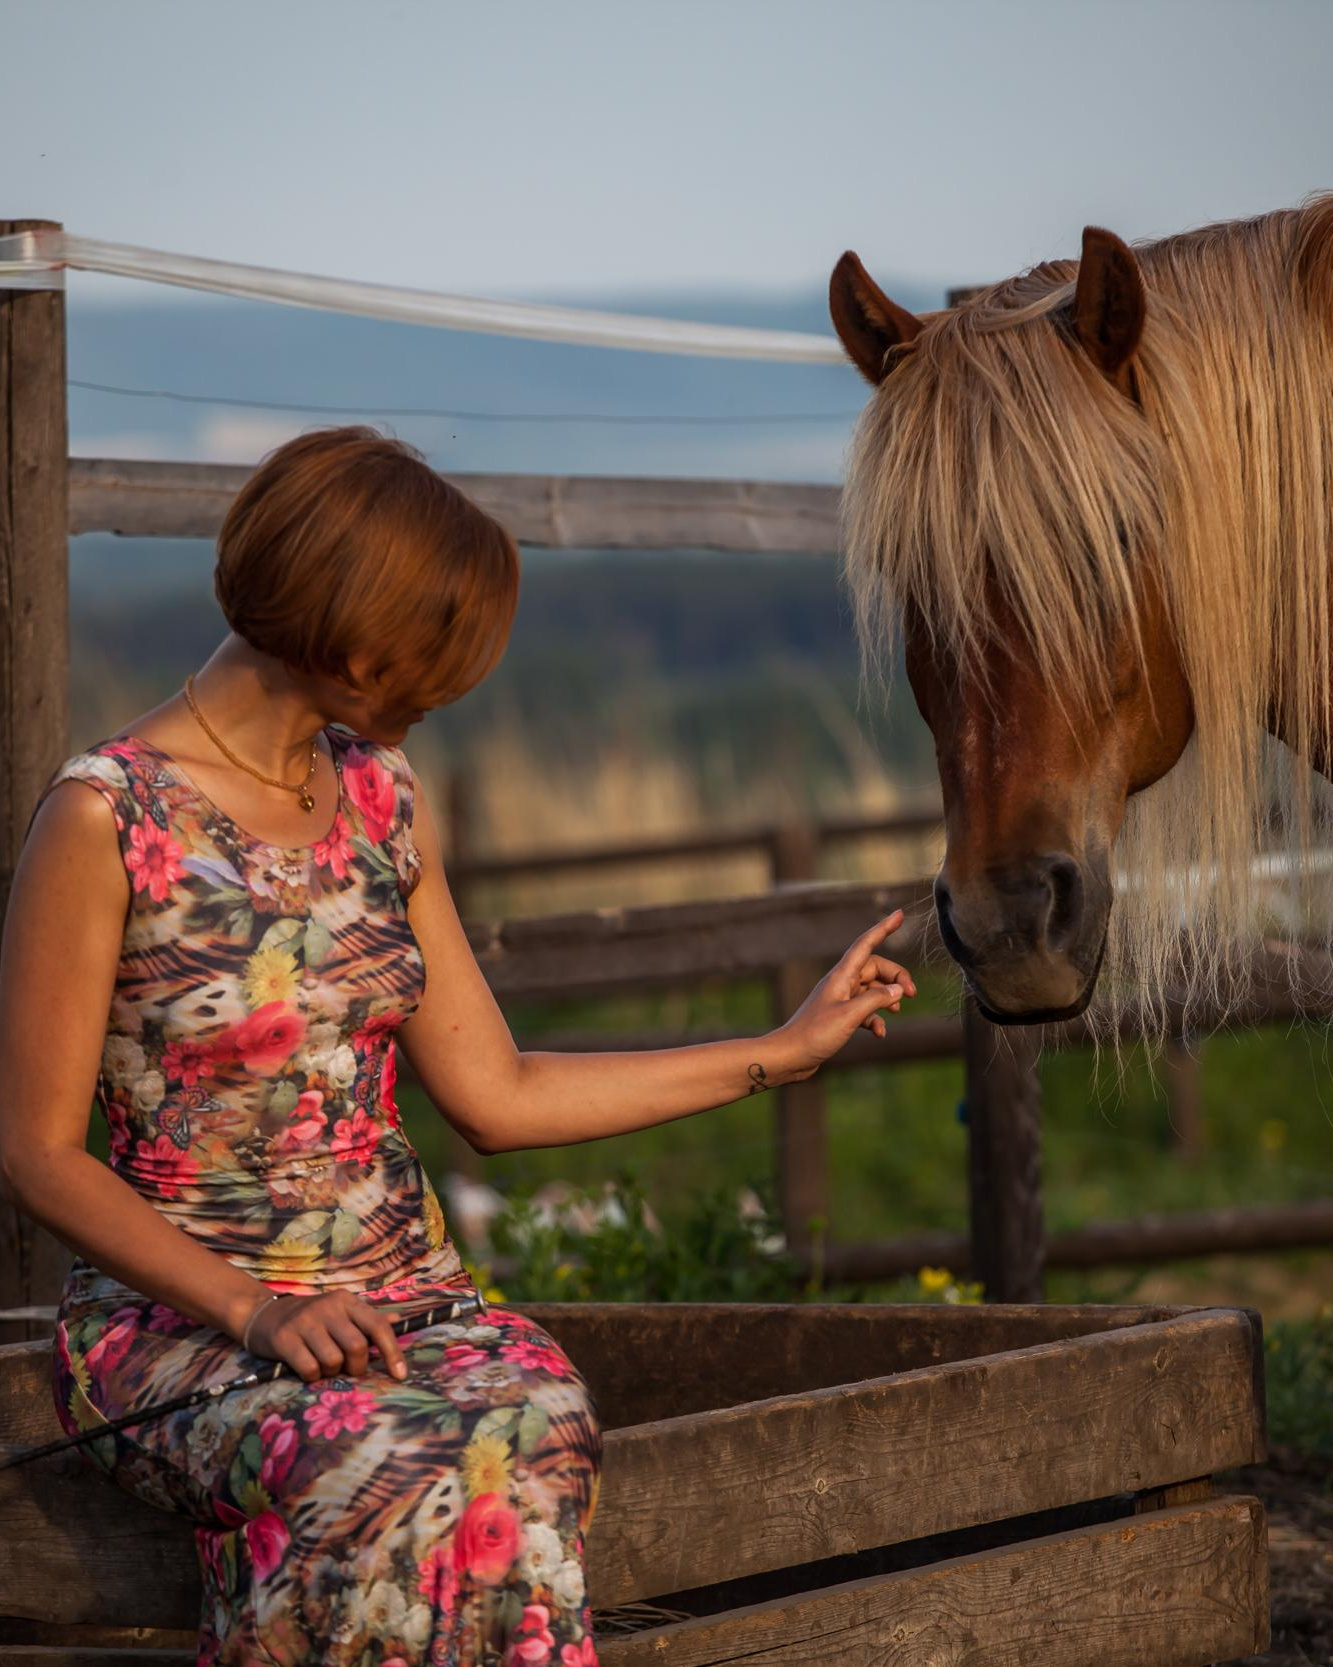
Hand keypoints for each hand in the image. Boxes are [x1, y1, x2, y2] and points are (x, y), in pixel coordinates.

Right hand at [241, 1289, 409, 1381]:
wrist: (263, 1313)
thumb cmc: (310, 1318)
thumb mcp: (339, 1312)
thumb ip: (366, 1319)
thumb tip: (398, 1321)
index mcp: (346, 1301)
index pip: (378, 1326)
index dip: (392, 1352)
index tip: (400, 1375)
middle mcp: (328, 1307)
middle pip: (357, 1347)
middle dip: (356, 1367)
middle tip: (347, 1370)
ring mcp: (305, 1321)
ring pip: (333, 1360)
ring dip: (331, 1373)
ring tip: (323, 1366)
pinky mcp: (284, 1338)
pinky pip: (309, 1368)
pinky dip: (312, 1376)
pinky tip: (306, 1368)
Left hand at [771, 909, 916, 1080]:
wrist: (789, 1056)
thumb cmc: (814, 1033)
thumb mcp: (849, 1015)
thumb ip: (876, 999)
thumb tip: (897, 991)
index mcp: (841, 976)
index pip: (866, 944)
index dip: (883, 929)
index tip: (899, 914)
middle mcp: (841, 983)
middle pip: (875, 968)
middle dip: (895, 977)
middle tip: (911, 994)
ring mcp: (840, 999)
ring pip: (871, 989)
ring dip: (887, 997)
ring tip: (897, 1010)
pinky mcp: (839, 1016)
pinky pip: (864, 1010)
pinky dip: (875, 1018)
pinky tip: (880, 1033)